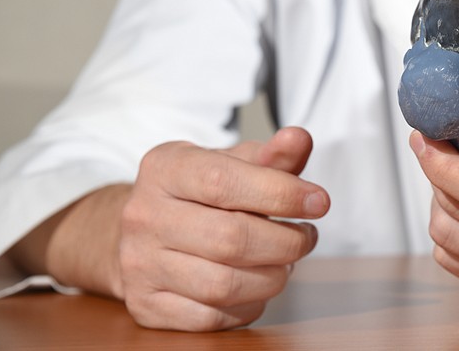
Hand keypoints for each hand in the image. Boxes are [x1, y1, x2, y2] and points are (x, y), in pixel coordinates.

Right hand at [119, 127, 329, 330]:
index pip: (223, 182)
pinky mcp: (146, 306)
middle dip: (286, 242)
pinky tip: (257, 286)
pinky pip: (211, 318)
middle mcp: (144, 215)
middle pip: (230, 239)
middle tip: (306, 237)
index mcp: (165, 168)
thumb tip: (299, 139)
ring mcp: (139, 264)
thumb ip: (271, 156)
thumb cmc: (200, 192)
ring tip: (285, 261)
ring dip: (273, 277)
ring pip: (223, 285)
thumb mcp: (233, 163)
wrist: (142, 231)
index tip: (319, 202)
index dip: (280, 194)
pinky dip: (248, 305)